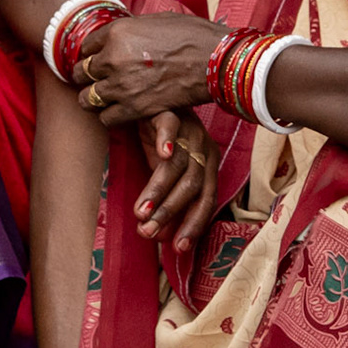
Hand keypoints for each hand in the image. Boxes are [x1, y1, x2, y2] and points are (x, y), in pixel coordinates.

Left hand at [72, 10, 220, 124]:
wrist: (217, 60)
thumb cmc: (194, 36)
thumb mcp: (157, 21)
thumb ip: (132, 30)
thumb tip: (122, 35)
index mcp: (117, 32)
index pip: (86, 46)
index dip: (91, 54)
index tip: (96, 60)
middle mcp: (113, 58)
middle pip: (81, 72)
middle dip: (87, 76)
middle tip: (95, 80)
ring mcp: (122, 85)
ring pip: (87, 98)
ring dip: (93, 99)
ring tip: (102, 99)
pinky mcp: (135, 108)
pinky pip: (106, 118)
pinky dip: (110, 116)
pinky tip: (119, 112)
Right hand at [132, 109, 218, 249]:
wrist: (148, 98)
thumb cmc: (156, 139)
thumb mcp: (162, 172)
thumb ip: (165, 199)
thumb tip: (160, 237)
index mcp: (207, 164)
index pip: (206, 200)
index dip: (193, 225)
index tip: (178, 249)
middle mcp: (203, 148)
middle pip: (193, 185)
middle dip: (170, 212)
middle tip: (148, 232)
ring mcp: (189, 129)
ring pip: (178, 164)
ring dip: (158, 191)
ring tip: (140, 212)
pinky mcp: (170, 111)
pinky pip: (170, 126)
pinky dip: (167, 141)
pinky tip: (160, 154)